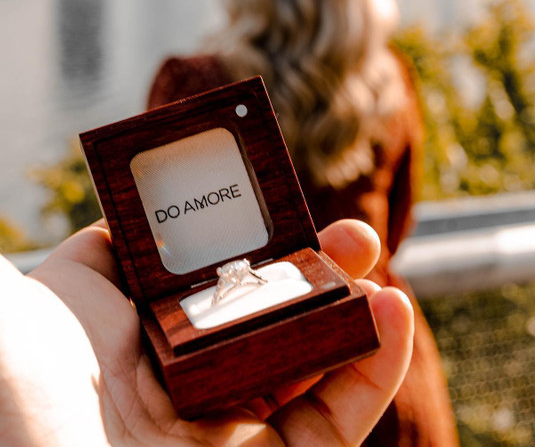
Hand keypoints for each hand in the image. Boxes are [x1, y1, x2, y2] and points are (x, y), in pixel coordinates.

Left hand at [0, 220, 412, 446]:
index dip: (271, 252)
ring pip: (320, 373)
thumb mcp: (52, 297)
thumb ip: (102, 251)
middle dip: (325, 277)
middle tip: (354, 236)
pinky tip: (396, 311)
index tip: (297, 212)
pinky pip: (339, 426)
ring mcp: (235, 439)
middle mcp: (198, 396)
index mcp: (152, 350)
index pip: (230, 294)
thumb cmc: (24, 383)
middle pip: (284, 328)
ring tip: (382, 273)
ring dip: (362, 317)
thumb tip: (140, 215)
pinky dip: (378, 369)